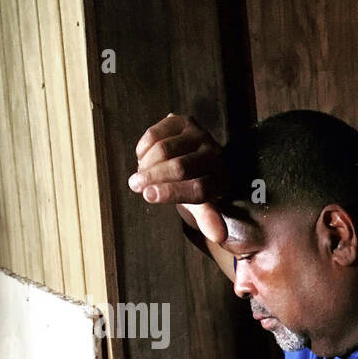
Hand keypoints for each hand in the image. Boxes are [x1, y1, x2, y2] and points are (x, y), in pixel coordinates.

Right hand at [129, 113, 229, 244]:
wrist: (196, 160)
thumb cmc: (197, 188)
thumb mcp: (202, 206)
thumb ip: (208, 219)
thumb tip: (219, 237)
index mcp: (222, 178)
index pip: (199, 188)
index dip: (172, 193)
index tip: (149, 196)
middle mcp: (215, 153)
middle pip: (180, 167)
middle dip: (154, 178)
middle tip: (135, 186)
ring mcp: (199, 134)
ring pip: (164, 149)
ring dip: (146, 164)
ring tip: (139, 175)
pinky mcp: (182, 121)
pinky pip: (155, 134)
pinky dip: (143, 148)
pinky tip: (142, 159)